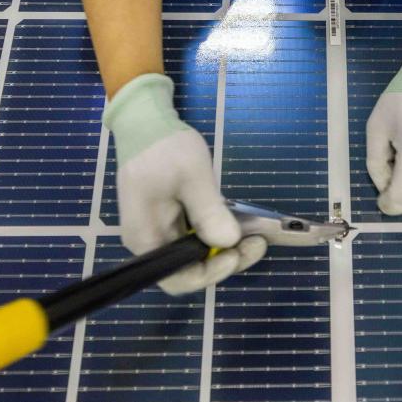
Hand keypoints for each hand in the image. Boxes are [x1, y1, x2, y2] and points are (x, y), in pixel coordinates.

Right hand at [106, 74, 265, 293]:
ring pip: (194, 256)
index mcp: (145, 237)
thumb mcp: (192, 175)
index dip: (210, 274)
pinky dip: (216, 235)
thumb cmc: (164, 146)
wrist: (145, 121)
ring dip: (225, 249)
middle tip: (257, 242)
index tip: (237, 254)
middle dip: (225, 260)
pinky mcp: (169, 221)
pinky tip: (237, 225)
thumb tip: (229, 243)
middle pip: (189, 270)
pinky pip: (194, 239)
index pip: (178, 279)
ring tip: (254, 236)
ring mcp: (158, 232)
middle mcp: (149, 242)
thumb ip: (208, 211)